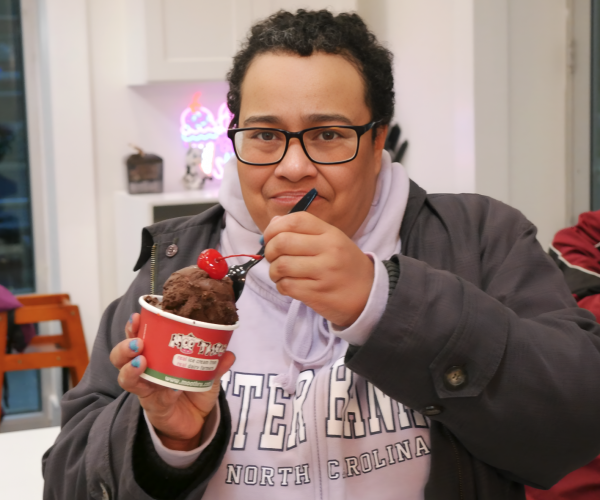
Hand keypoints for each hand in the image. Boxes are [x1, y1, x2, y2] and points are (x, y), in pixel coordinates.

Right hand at [109, 314, 234, 450]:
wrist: (196, 421)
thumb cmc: (194, 391)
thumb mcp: (208, 374)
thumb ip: (216, 364)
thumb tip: (229, 353)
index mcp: (156, 356)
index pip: (137, 337)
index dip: (133, 327)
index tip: (137, 316)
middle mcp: (145, 371)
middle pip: (120, 357)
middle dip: (124, 347)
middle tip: (137, 342)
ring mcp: (147, 390)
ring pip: (126, 379)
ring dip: (130, 369)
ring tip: (141, 361)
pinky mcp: (154, 408)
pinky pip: (155, 400)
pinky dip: (165, 393)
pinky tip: (173, 390)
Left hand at [263, 212, 373, 325]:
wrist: (369, 295)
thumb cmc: (345, 266)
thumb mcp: (332, 241)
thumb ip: (305, 231)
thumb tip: (274, 222)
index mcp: (331, 234)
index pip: (295, 220)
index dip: (274, 227)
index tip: (269, 237)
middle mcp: (328, 250)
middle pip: (283, 242)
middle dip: (270, 250)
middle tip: (273, 257)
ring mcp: (323, 273)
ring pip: (281, 265)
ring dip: (273, 271)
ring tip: (279, 273)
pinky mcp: (317, 294)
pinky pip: (286, 286)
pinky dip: (281, 285)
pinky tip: (288, 285)